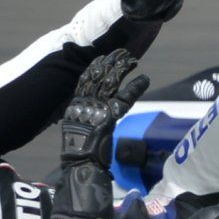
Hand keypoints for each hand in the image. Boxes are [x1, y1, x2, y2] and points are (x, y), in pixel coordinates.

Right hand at [53, 50, 150, 218]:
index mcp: (74, 106)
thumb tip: (98, 111)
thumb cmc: (82, 153)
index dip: (95, 67)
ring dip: (121, 68)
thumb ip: (89, 116)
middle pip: (97, 77)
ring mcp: (95, 109)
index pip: (84, 80)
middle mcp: (83, 104)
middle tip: (122, 52)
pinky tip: (144, 78)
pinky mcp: (108, 117)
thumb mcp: (81, 129)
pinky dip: (135, 87)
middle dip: (110, 62)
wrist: (81, 166)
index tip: (103, 57)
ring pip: (109, 82)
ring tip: (131, 59)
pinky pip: (124, 98)